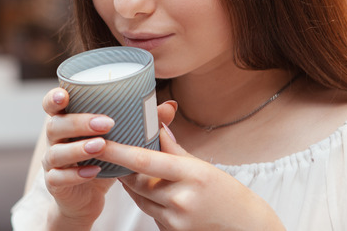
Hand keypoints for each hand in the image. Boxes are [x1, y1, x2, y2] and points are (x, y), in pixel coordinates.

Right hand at [40, 87, 177, 228]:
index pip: (52, 104)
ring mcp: (52, 162)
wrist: (87, 198)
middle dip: (79, 122)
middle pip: (55, 125)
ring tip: (101, 146)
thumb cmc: (102, 160)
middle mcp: (55, 139)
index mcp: (67, 121)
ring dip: (78, 148)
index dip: (54, 97)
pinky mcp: (55, 184)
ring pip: (56, 152)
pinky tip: (93, 172)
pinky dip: (75, 175)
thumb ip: (141, 123)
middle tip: (106, 123)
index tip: (66, 95)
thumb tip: (169, 106)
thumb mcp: (120, 141)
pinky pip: (58, 178)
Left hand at [100, 126, 284, 229]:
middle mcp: (181, 199)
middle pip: (135, 181)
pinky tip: (160, 196)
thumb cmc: (228, 194)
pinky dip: (149, 202)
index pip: (145, 161)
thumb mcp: (203, 167)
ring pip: (139, 198)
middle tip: (111, 152)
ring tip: (136, 172)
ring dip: (135, 185)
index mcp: (192, 175)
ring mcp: (175, 220)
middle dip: (123, 168)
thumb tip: (155, 125)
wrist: (245, 228)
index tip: (100, 141)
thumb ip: (174, 149)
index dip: (118, 151)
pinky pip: (149, 214)